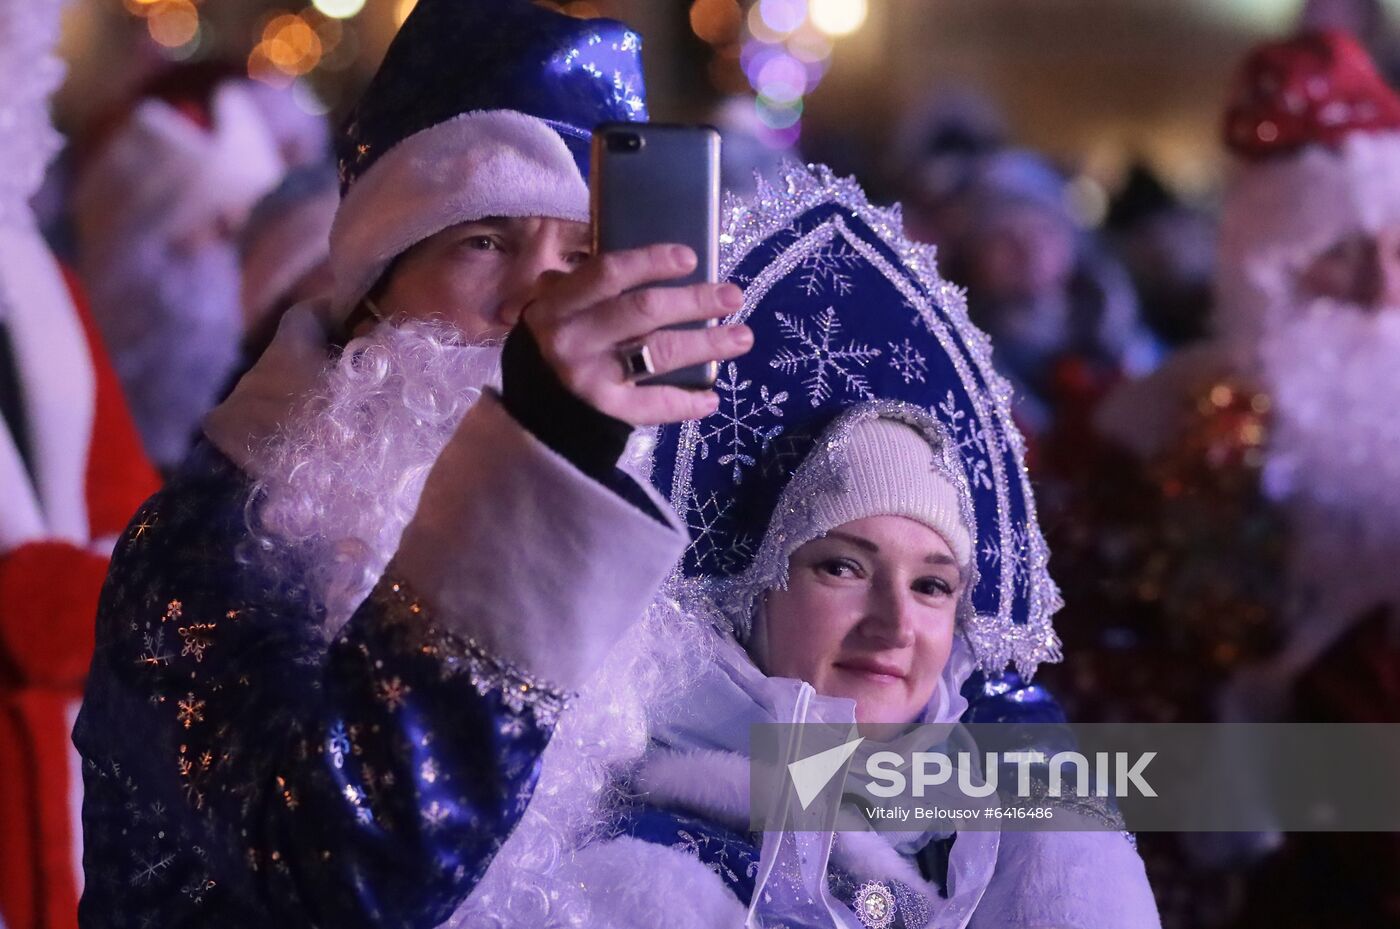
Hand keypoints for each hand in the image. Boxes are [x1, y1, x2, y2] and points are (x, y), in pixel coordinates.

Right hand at [520, 244, 752, 425]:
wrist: (532, 409)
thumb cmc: (556, 343)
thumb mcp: (557, 307)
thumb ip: (591, 284)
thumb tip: (650, 260)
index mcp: (560, 304)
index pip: (609, 273)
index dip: (651, 262)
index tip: (690, 257)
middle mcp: (574, 339)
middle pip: (644, 311)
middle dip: (694, 301)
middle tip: (733, 295)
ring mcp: (590, 378)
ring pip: (658, 354)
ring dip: (706, 345)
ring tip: (742, 337)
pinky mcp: (606, 412)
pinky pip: (653, 405)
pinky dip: (685, 404)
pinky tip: (712, 399)